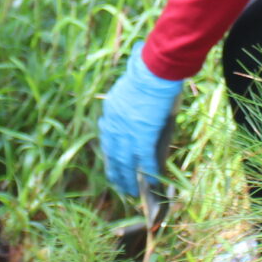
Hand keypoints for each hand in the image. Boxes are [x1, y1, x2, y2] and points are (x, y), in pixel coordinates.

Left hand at [99, 44, 183, 196]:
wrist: (154, 69)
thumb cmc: (148, 73)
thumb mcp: (132, 91)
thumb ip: (130, 107)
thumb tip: (138, 123)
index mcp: (111, 112)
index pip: (108, 139)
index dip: (110, 155)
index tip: (112, 166)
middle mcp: (114, 124)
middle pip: (113, 155)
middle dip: (116, 173)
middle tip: (120, 187)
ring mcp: (128, 132)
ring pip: (126, 162)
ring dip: (129, 179)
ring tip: (131, 192)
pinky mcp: (143, 135)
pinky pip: (145, 160)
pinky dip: (148, 172)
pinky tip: (151, 183)